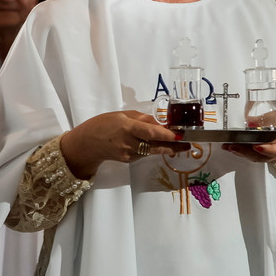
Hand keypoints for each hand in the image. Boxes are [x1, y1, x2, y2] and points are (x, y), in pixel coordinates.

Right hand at [59, 110, 190, 179]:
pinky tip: (158, 145)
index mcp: (127, 127)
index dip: (167, 135)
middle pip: (156, 146)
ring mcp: (129, 154)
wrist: (86, 144)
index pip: (151, 132)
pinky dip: (153, 149)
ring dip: (166, 147)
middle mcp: (129, 142)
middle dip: (175, 145)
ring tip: (180, 143)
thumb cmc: (102, 125)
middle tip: (189, 144)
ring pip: (152, 150)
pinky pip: (144, 153)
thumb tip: (159, 122)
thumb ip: (141, 119)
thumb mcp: (121, 115)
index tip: (181, 135)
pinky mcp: (129, 160)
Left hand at [223, 117, 275, 163]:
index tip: (257, 146)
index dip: (268, 149)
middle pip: (263, 155)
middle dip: (246, 151)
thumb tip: (251, 121)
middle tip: (233, 146)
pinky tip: (233, 149)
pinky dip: (243, 153)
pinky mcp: (266, 157)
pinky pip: (254, 157)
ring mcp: (273, 157)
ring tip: (229, 146)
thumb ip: (269, 117)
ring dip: (242, 152)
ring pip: (257, 157)